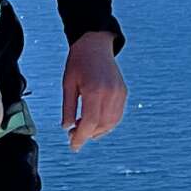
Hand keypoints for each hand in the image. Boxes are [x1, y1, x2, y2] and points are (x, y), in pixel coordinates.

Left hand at [61, 31, 127, 151]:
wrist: (95, 44)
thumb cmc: (78, 62)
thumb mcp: (67, 84)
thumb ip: (68, 108)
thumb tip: (67, 127)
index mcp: (94, 90)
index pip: (89, 123)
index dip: (81, 137)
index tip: (73, 146)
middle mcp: (110, 93)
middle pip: (101, 125)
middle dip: (87, 135)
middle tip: (73, 135)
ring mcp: (119, 93)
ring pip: (111, 123)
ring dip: (98, 131)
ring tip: (83, 127)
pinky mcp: (123, 92)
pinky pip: (117, 115)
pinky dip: (107, 123)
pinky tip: (94, 122)